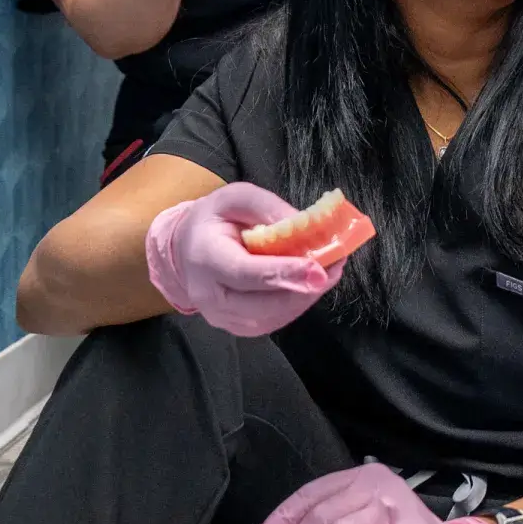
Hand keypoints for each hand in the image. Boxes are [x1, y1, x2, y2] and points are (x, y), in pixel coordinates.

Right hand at [145, 183, 341, 336]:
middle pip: (261, 304)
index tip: (319, 270)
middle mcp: (208, 295)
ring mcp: (220, 317)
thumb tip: (305, 225)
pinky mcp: (236, 326)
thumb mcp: (237, 197)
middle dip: (303, 288)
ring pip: (270, 318)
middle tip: (335, 267)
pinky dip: (297, 304)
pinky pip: (271, 322)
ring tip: (331, 271)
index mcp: (205, 257)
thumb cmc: (214, 219)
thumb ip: (269, 207)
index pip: (246, 273)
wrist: (187, 248)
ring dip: (305, 297)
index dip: (284, 272)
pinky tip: (312, 284)